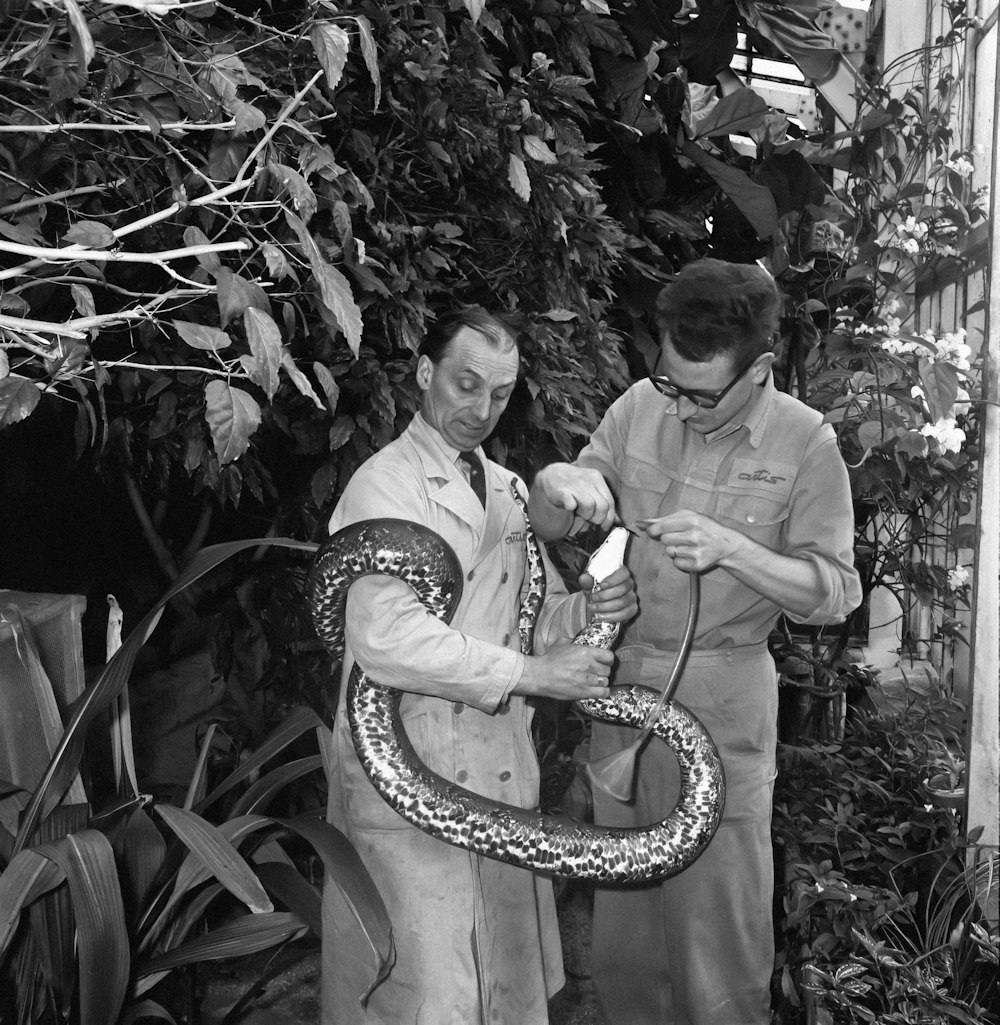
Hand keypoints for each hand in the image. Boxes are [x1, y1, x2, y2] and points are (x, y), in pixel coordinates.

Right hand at [512, 640, 613, 700]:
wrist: (540, 675)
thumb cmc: (549, 659)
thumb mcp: (561, 643)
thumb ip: (572, 640)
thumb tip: (575, 639)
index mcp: (586, 651)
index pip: (609, 656)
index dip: (608, 660)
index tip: (604, 662)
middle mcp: (589, 665)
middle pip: (608, 670)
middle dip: (603, 672)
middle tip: (596, 673)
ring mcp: (587, 679)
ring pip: (606, 681)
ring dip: (601, 682)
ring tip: (594, 682)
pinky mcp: (584, 692)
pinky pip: (603, 692)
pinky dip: (602, 692)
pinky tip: (596, 690)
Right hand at [533, 463, 617, 533]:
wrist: (551, 474)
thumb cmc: (573, 485)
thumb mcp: (591, 490)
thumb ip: (603, 502)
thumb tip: (618, 521)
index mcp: (597, 479)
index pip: (610, 502)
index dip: (609, 518)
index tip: (604, 526)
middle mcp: (588, 480)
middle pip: (602, 506)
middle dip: (598, 519)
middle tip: (590, 520)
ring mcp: (575, 485)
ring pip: (589, 506)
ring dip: (585, 515)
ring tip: (579, 513)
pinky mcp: (562, 491)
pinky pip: (571, 504)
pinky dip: (572, 508)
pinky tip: (570, 507)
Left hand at [579, 565, 637, 624]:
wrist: (598, 606)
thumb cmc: (596, 592)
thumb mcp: (589, 586)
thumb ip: (587, 582)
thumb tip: (583, 578)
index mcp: (621, 574)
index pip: (623, 573)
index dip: (613, 579)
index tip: (601, 586)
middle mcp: (629, 584)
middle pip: (623, 589)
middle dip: (605, 595)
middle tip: (593, 598)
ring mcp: (632, 597)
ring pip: (622, 602)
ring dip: (605, 607)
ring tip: (593, 608)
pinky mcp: (632, 609)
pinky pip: (625, 614)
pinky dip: (611, 616)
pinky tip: (601, 616)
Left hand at [633, 510, 747, 572]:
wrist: (725, 544)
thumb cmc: (703, 527)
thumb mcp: (687, 516)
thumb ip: (663, 519)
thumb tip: (640, 522)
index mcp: (692, 520)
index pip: (661, 527)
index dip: (653, 530)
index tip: (653, 531)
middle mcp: (694, 536)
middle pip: (664, 540)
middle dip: (667, 539)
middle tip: (680, 537)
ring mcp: (696, 552)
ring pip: (669, 552)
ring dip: (674, 549)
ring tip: (687, 545)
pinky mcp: (697, 565)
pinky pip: (676, 563)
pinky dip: (680, 559)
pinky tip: (691, 554)